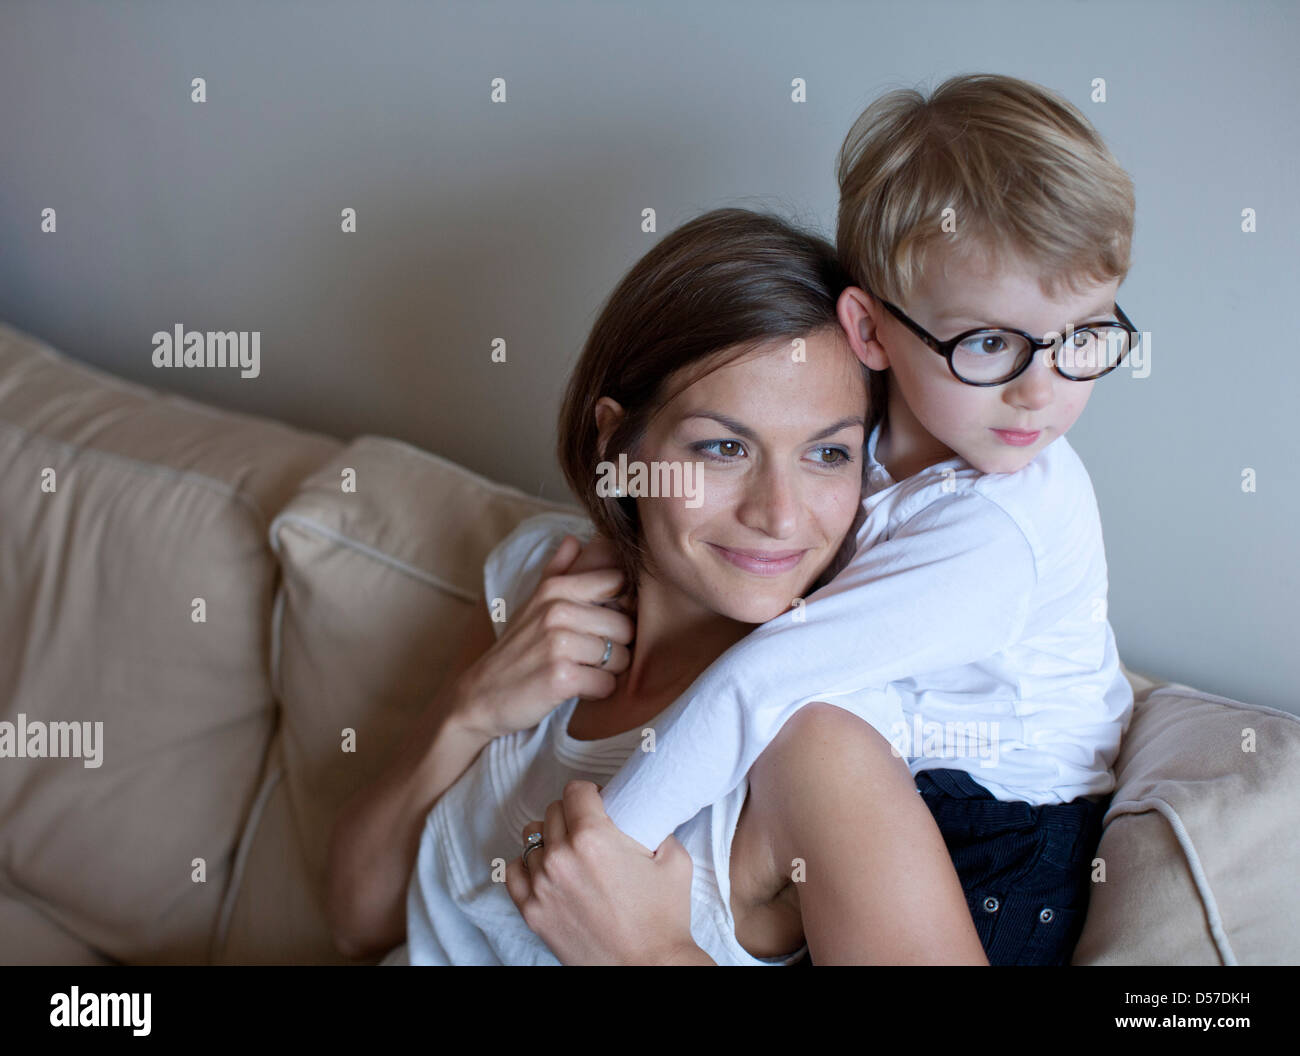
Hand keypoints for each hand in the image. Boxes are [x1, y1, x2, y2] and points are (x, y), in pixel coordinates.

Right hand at [451, 536, 635, 740]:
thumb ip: (557, 570)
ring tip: (579, 671)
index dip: (621, 607)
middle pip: (625, 627)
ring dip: (607, 672)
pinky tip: (574, 687)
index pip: (618, 583)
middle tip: (587, 657)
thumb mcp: (531, 604)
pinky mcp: (561, 677)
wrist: (480, 696)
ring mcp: (558, 644)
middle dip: (615, 648)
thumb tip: (575, 538)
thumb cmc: (516, 650)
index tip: (603, 623)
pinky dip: (596, 691)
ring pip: (620, 658)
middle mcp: (557, 611)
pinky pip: (607, 684)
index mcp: (555, 589)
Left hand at [504, 780, 697, 964]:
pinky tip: (547, 871)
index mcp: (593, 837)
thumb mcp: (674, 858)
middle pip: (553, 811)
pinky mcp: (532, 911)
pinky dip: (528, 866)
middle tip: (591, 831)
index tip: (598, 804)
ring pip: (532, 838)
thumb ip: (654, 825)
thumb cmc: (664, 917)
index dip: (590, 794)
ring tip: (571, 854)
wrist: (649, 968)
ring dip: (551, 839)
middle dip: (573, 815)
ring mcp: (541, 885)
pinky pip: (514, 871)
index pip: (576, 791)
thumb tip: (643, 813)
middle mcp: (561, 857)